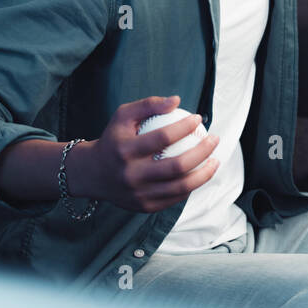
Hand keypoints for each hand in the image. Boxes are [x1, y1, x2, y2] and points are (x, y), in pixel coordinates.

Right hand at [76, 96, 219, 212]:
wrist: (92, 173)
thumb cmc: (114, 138)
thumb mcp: (123, 115)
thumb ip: (149, 105)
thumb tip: (177, 100)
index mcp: (124, 150)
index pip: (162, 137)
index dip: (184, 127)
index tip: (198, 118)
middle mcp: (131, 175)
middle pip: (176, 166)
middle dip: (202, 152)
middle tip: (214, 139)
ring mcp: (138, 194)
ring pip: (180, 187)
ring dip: (204, 173)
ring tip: (215, 160)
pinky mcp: (144, 207)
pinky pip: (175, 197)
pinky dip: (191, 185)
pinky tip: (201, 173)